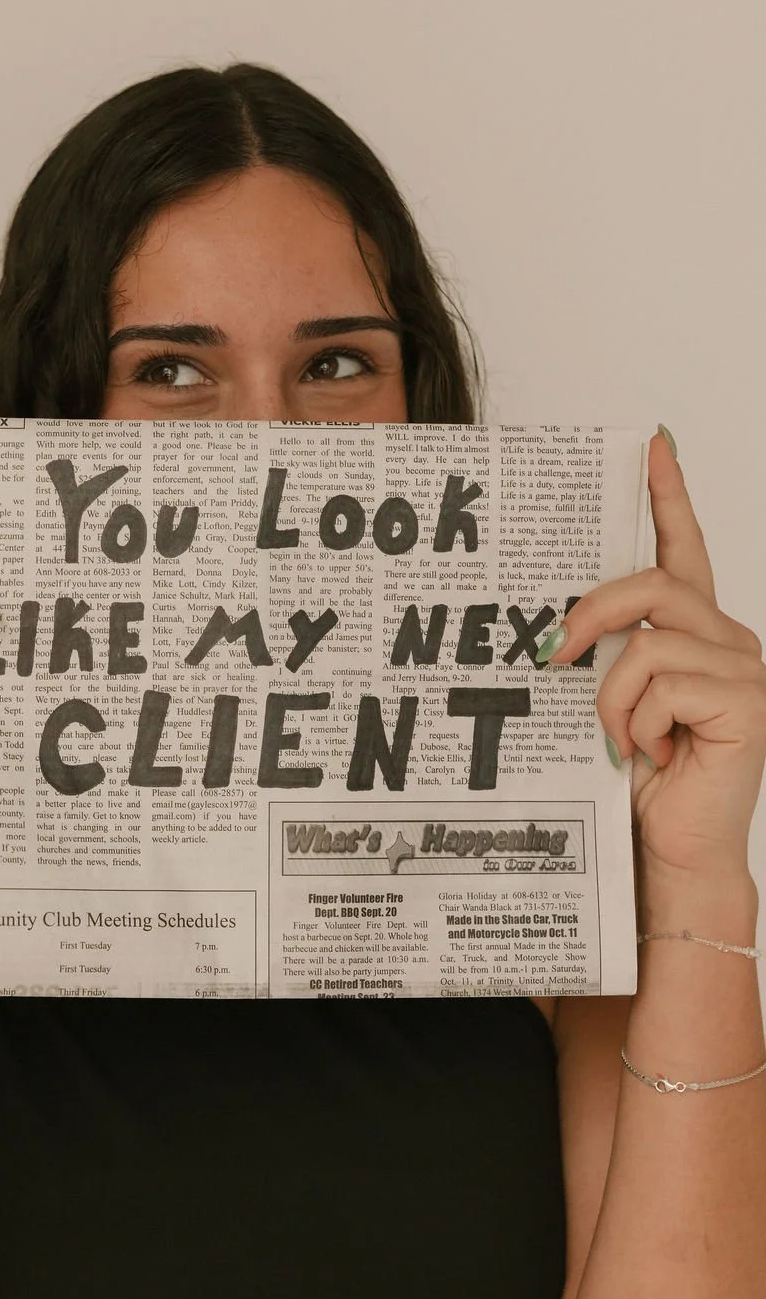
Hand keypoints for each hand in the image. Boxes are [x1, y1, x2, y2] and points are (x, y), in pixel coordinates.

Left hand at [541, 430, 765, 884]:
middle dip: (593, 610)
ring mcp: (743, 669)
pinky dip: (634, 720)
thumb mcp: (614, 703)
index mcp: (697, 635)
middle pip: (656, 580)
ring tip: (616, 738)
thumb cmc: (641, 783)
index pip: (684, 550)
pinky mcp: (745, 701)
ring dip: (609, 694)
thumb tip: (563, 623)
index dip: (670, 495)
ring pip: (647, 639)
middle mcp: (727, 641)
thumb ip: (609, 654)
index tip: (653, 446)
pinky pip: (659, 680)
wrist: (672, 852)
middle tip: (552, 652)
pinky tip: (648, 754)